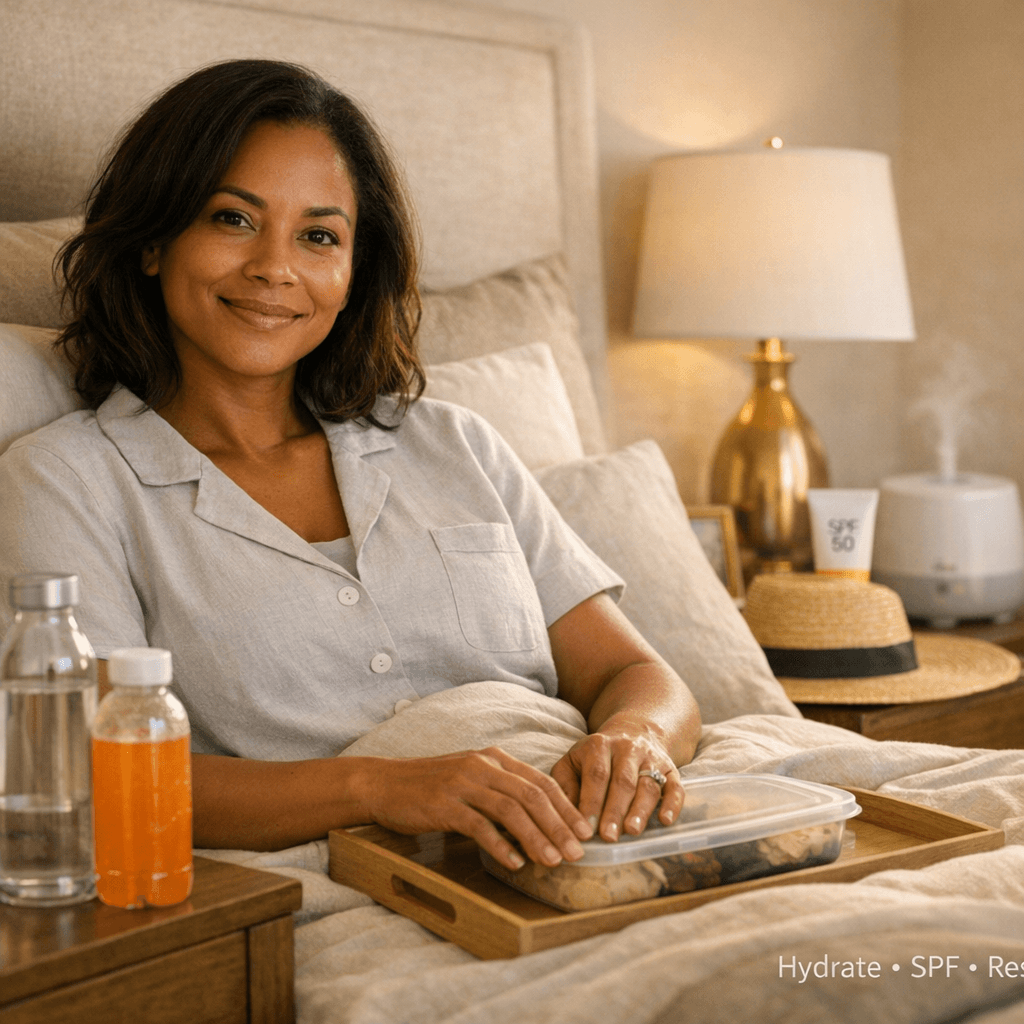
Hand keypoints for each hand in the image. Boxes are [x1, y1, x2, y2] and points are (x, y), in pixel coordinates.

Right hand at [363, 748, 593, 870]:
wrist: (385, 784)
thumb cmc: (432, 786)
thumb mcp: (472, 779)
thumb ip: (502, 791)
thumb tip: (539, 820)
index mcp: (494, 759)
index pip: (541, 781)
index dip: (566, 807)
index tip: (584, 832)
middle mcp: (483, 766)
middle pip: (532, 795)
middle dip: (559, 825)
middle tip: (577, 852)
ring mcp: (463, 784)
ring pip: (511, 810)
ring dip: (536, 838)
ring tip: (552, 862)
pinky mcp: (444, 805)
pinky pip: (479, 826)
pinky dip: (500, 846)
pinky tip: (514, 863)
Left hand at [550, 717, 683, 842]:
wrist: (633, 731)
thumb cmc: (595, 757)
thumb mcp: (573, 761)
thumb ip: (565, 784)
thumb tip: (564, 814)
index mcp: (599, 745)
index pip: (596, 774)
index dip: (592, 802)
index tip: (586, 830)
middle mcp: (627, 748)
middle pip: (623, 780)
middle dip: (614, 810)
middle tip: (608, 836)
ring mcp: (651, 758)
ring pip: (648, 784)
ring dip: (640, 810)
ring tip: (632, 831)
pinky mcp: (670, 769)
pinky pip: (675, 786)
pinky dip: (672, 804)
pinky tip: (666, 820)